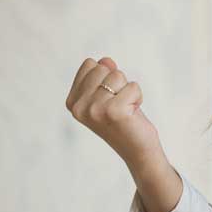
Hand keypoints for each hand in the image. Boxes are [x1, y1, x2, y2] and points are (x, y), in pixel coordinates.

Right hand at [65, 57, 181, 211]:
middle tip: (120, 105)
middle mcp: (79, 107)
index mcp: (72, 101)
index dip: (106, 77)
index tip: (109, 98)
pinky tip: (133, 113)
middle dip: (118, 83)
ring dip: (129, 90)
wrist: (137, 150)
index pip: (90, 64)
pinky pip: (133, 86)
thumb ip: (103, 75)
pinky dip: (138, 96)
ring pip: (118, 75)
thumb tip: (106, 60)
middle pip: (102, 67)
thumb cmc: (124, 120)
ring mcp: (94, 110)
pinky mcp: (113, 112)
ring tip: (127, 109)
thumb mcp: (109, 94)